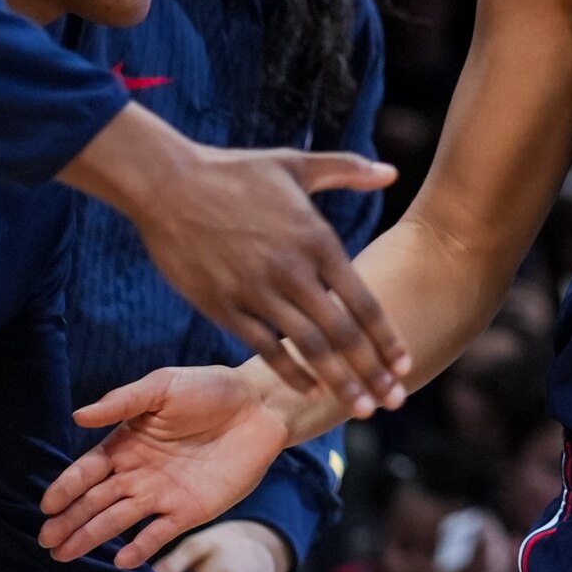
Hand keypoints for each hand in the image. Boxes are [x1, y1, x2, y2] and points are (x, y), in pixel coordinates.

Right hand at [40, 365, 289, 567]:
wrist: (262, 406)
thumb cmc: (211, 389)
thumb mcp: (163, 387)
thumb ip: (122, 402)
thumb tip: (77, 416)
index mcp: (126, 444)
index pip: (87, 471)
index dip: (66, 488)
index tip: (47, 506)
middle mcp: (139, 473)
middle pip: (96, 501)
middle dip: (69, 520)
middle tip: (45, 541)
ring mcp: (163, 494)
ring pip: (119, 519)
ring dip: (92, 537)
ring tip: (64, 555)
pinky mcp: (191, 510)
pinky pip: (159, 533)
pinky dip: (140, 547)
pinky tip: (121, 560)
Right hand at [60, 103, 409, 412]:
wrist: (166, 183)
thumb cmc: (234, 171)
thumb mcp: (295, 165)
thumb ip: (347, 170)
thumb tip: (392, 172)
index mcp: (316, 240)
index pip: (362, 301)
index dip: (386, 337)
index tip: (405, 365)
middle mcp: (292, 271)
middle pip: (342, 333)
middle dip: (372, 371)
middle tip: (395, 402)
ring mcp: (256, 291)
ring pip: (307, 347)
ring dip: (338, 380)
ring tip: (361, 407)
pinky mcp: (222, 305)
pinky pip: (262, 348)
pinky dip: (289, 371)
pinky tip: (309, 389)